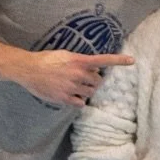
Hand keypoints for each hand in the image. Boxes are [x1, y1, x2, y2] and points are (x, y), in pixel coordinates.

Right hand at [14, 49, 133, 106]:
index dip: (119, 60)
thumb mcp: (66, 55)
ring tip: (76, 86)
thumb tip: (95, 69)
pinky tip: (71, 95)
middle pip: (98, 81)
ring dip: (87, 91)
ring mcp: (72, 87)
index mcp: (79, 61)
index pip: (103, 60)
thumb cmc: (47, 60)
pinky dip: (78, 101)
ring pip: (90, 93)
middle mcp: (78, 74)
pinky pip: (80, 103)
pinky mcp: (64, 98)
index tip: (132, 60)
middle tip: (83, 79)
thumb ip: (81, 62)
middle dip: (94, 81)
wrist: (28, 69)